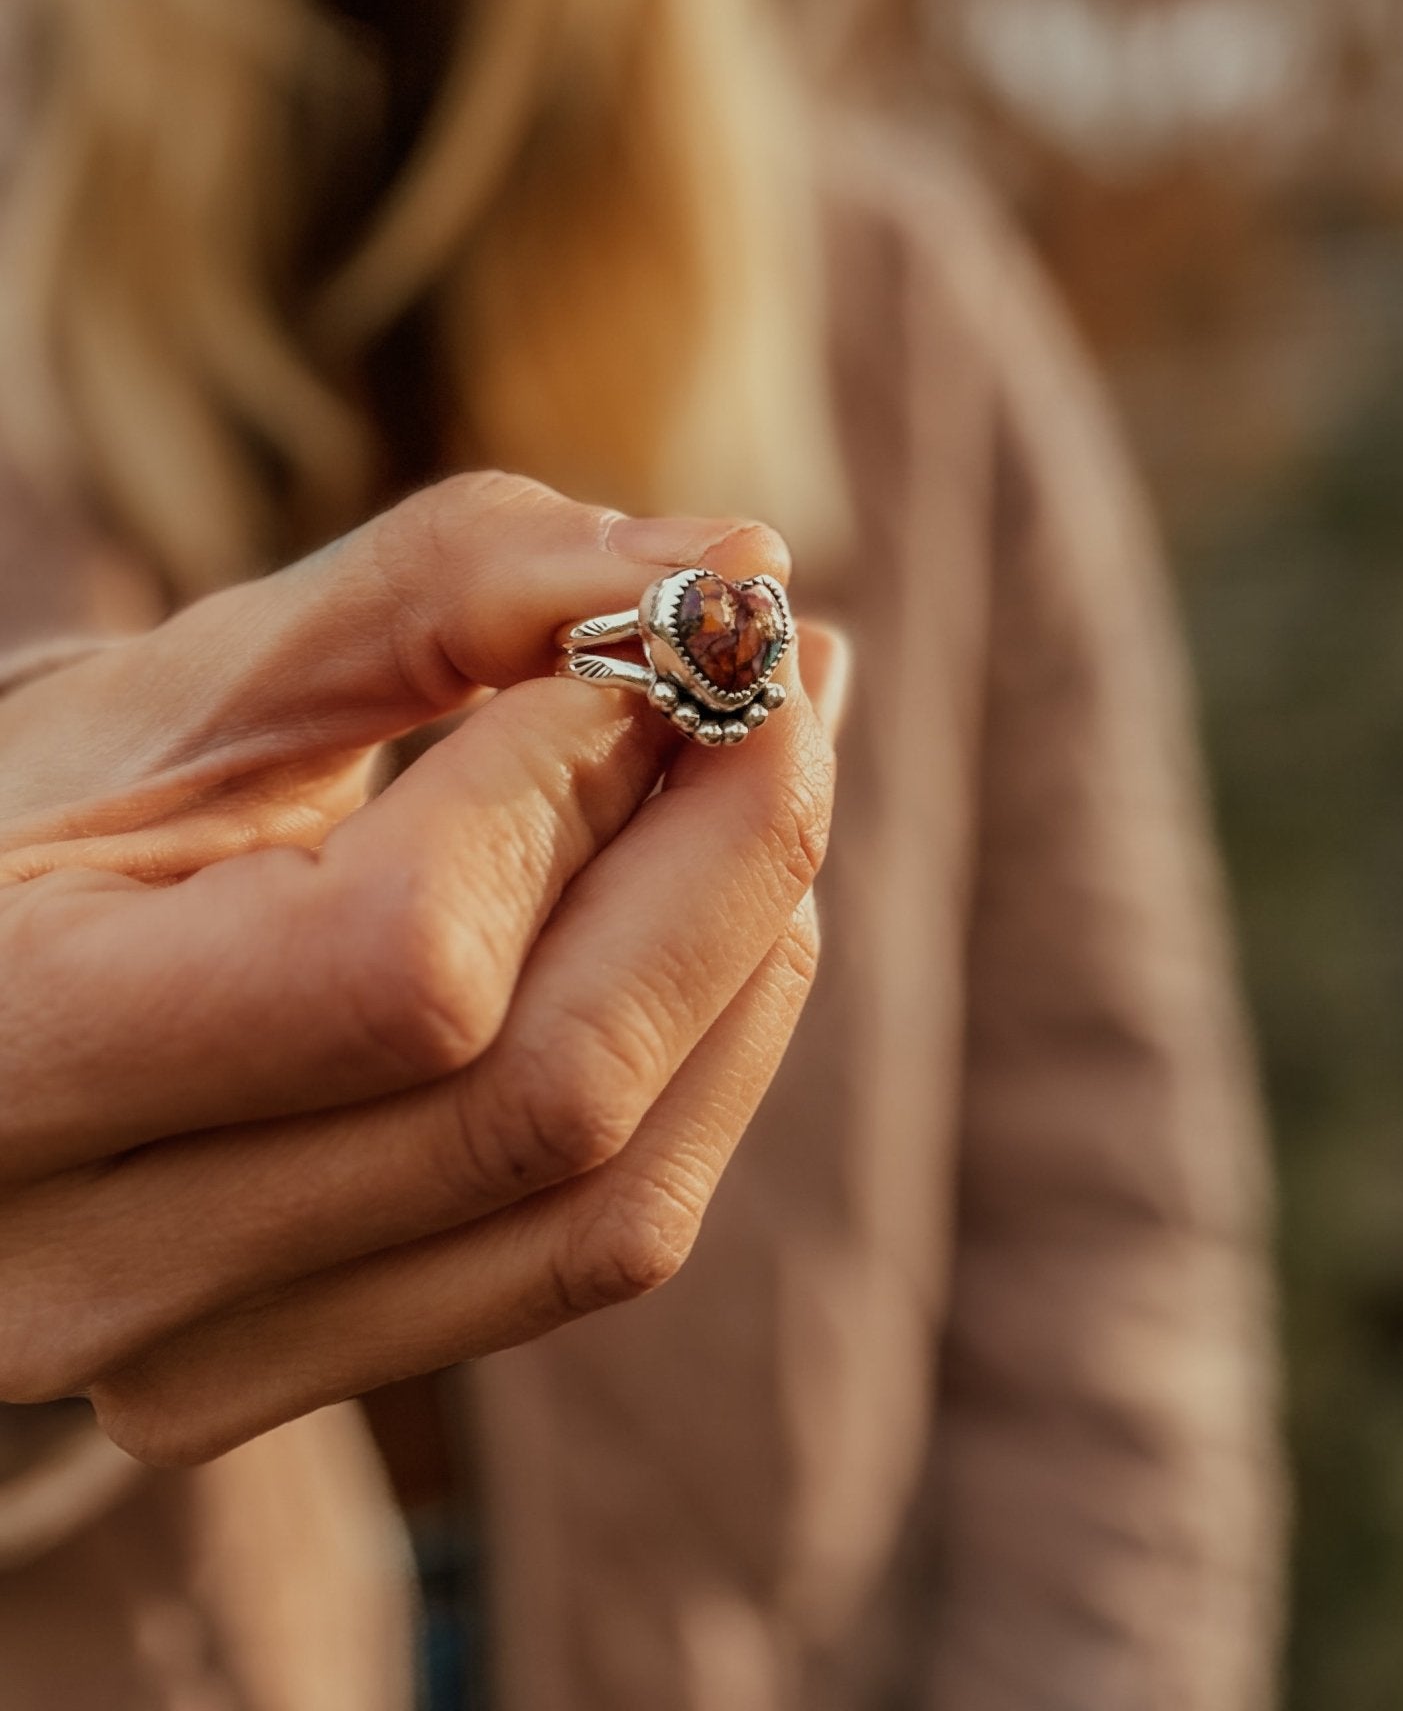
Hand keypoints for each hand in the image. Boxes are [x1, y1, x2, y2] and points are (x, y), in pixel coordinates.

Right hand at [0, 472, 840, 1462]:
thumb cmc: (41, 812)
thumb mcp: (189, 682)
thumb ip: (442, 592)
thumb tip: (737, 555)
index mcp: (10, 1045)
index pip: (407, 961)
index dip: (566, 785)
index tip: (647, 642)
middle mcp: (91, 1264)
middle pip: (548, 1095)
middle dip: (728, 853)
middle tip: (798, 675)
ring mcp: (202, 1357)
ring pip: (609, 1196)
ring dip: (748, 955)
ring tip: (775, 771)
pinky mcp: (307, 1372)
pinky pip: (592, 1248)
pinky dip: (705, 1063)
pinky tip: (721, 920)